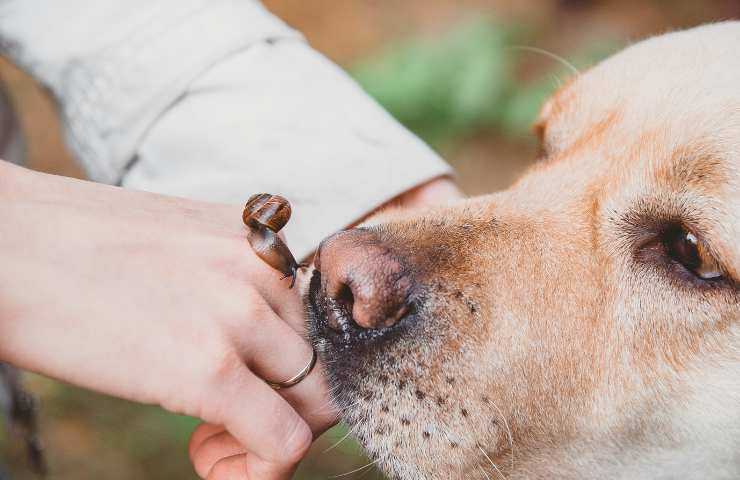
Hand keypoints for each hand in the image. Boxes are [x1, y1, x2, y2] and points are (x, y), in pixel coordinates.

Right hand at [0, 162, 336, 478]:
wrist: (1, 244)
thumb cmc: (73, 248)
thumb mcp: (179, 245)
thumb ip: (226, 279)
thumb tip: (246, 331)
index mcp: (258, 242)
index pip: (319, 322)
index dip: (290, 366)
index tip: (246, 383)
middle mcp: (265, 271)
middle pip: (322, 364)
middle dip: (285, 405)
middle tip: (223, 420)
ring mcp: (241, 316)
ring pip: (315, 405)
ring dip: (269, 435)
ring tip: (207, 437)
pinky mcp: (209, 369)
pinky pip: (283, 443)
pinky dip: (259, 470)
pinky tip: (204, 456)